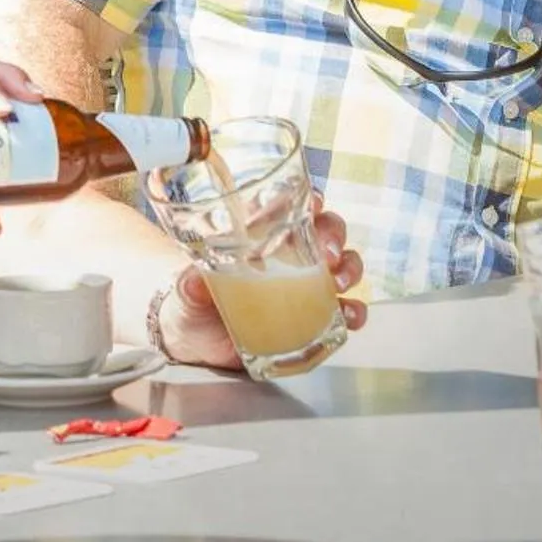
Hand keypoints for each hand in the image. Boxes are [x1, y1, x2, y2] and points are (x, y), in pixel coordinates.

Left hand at [154, 193, 369, 370]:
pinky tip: (348, 315)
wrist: (198, 341)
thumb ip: (190, 284)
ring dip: (349, 269)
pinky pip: (345, 309)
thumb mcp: (187, 290)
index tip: (314, 205)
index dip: (311, 200)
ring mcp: (305, 285)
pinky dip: (354, 310)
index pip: (293, 205)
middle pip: (327, 229)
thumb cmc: (193, 300)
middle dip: (334, 235)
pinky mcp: (313, 317)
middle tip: (327, 253)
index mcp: (260, 234)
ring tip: (338, 284)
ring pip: (344, 264)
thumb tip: (194, 282)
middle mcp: (289, 254)